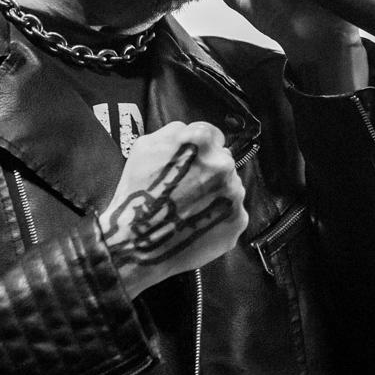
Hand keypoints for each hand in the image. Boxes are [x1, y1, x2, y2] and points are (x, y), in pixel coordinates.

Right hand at [97, 121, 246, 297]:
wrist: (138, 241)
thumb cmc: (138, 195)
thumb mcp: (144, 147)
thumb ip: (173, 133)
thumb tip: (188, 133)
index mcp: (200, 141)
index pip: (212, 135)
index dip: (200, 150)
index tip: (192, 163)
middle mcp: (222, 164)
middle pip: (223, 161)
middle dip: (209, 172)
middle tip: (187, 189)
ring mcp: (233, 192)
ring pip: (230, 186)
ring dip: (215, 193)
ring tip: (190, 208)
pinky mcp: (237, 219)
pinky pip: (232, 212)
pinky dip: (219, 216)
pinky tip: (198, 221)